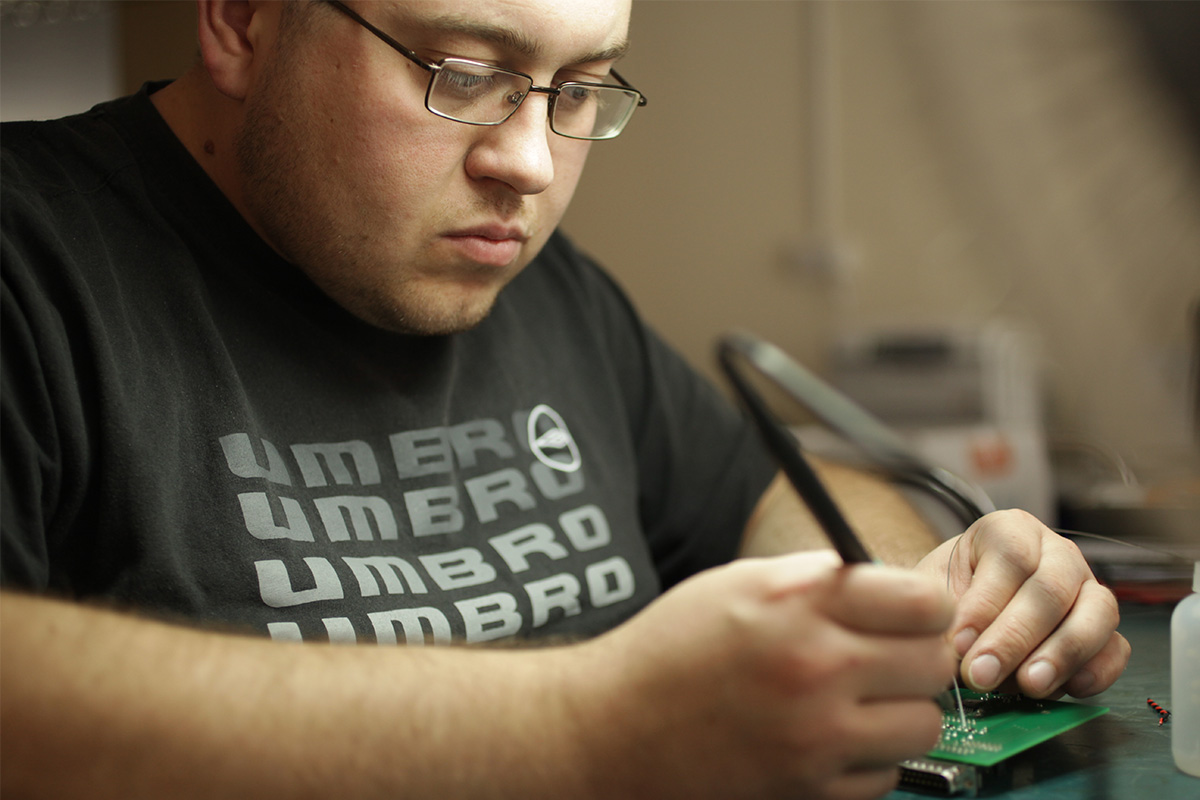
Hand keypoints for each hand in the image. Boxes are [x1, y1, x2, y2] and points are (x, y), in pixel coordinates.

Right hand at [589, 551, 956, 799]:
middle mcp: (815, 667)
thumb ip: (814, 578)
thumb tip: (880, 580)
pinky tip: (831, 738)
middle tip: (890, 656)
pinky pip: (885, 775)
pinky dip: (868, 759)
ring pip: (923, 724)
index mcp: (799, 605)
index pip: (922, 601)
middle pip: (934, 662)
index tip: (912, 614)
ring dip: (901, 712)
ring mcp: (815, 736)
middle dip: (919, 655)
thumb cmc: (670, 650)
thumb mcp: (737, 584)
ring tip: (862, 701)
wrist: (614, 729)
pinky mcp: (809, 790)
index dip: (924, 606)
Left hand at [915, 509, 1129, 698]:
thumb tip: (954, 650)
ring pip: (1096, 614)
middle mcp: (1056, 553)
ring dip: (1062, 654)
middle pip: (1051, 590)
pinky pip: (1116, 647)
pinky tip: (1071, 689)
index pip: (1010, 559)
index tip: (957, 644)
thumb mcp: (936, 588)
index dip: (985, 605)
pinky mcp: (1103, 628)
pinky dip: (1099, 670)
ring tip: (1030, 685)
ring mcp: (1087, 588)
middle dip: (1015, 638)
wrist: (968, 602)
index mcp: (1010, 529)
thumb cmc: (950, 590)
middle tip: (983, 674)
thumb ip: (945, 610)